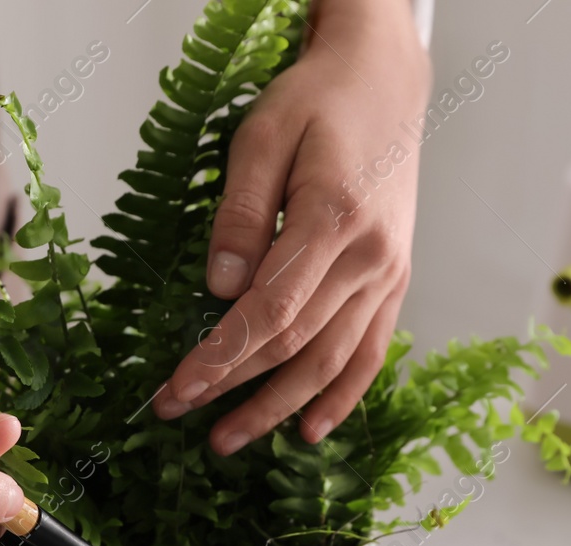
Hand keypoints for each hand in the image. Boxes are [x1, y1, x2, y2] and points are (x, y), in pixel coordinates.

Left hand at [153, 0, 429, 452]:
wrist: (385, 81)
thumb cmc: (317, 101)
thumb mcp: (262, 137)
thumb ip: (240, 216)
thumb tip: (218, 289)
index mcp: (334, 220)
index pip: (267, 313)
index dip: (219, 359)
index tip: (176, 390)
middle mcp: (370, 257)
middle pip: (293, 344)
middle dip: (231, 388)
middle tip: (176, 415)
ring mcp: (388, 273)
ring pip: (331, 360)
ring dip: (278, 407)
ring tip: (228, 439)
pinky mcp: (395, 279)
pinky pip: (370, 351)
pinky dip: (342, 396)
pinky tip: (311, 431)